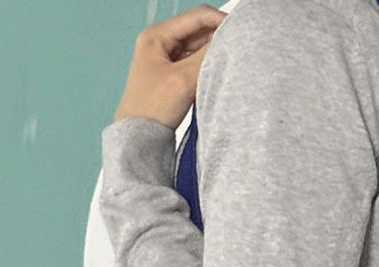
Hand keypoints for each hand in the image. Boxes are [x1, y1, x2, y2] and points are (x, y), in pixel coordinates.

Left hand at [113, 4, 226, 129]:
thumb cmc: (151, 109)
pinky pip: (197, 64)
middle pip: (198, 30)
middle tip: (238, 50)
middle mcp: (160, 43)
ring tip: (230, 63)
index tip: (239, 33)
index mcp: (156, 36)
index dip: (220, 21)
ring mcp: (167, 60)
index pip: (196, 16)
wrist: (138, 138)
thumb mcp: (182, 80)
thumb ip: (206, 57)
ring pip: (199, 48)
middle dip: (218, 38)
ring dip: (214, 54)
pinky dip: (208, 66)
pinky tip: (218, 74)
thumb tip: (227, 40)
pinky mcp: (174, 76)